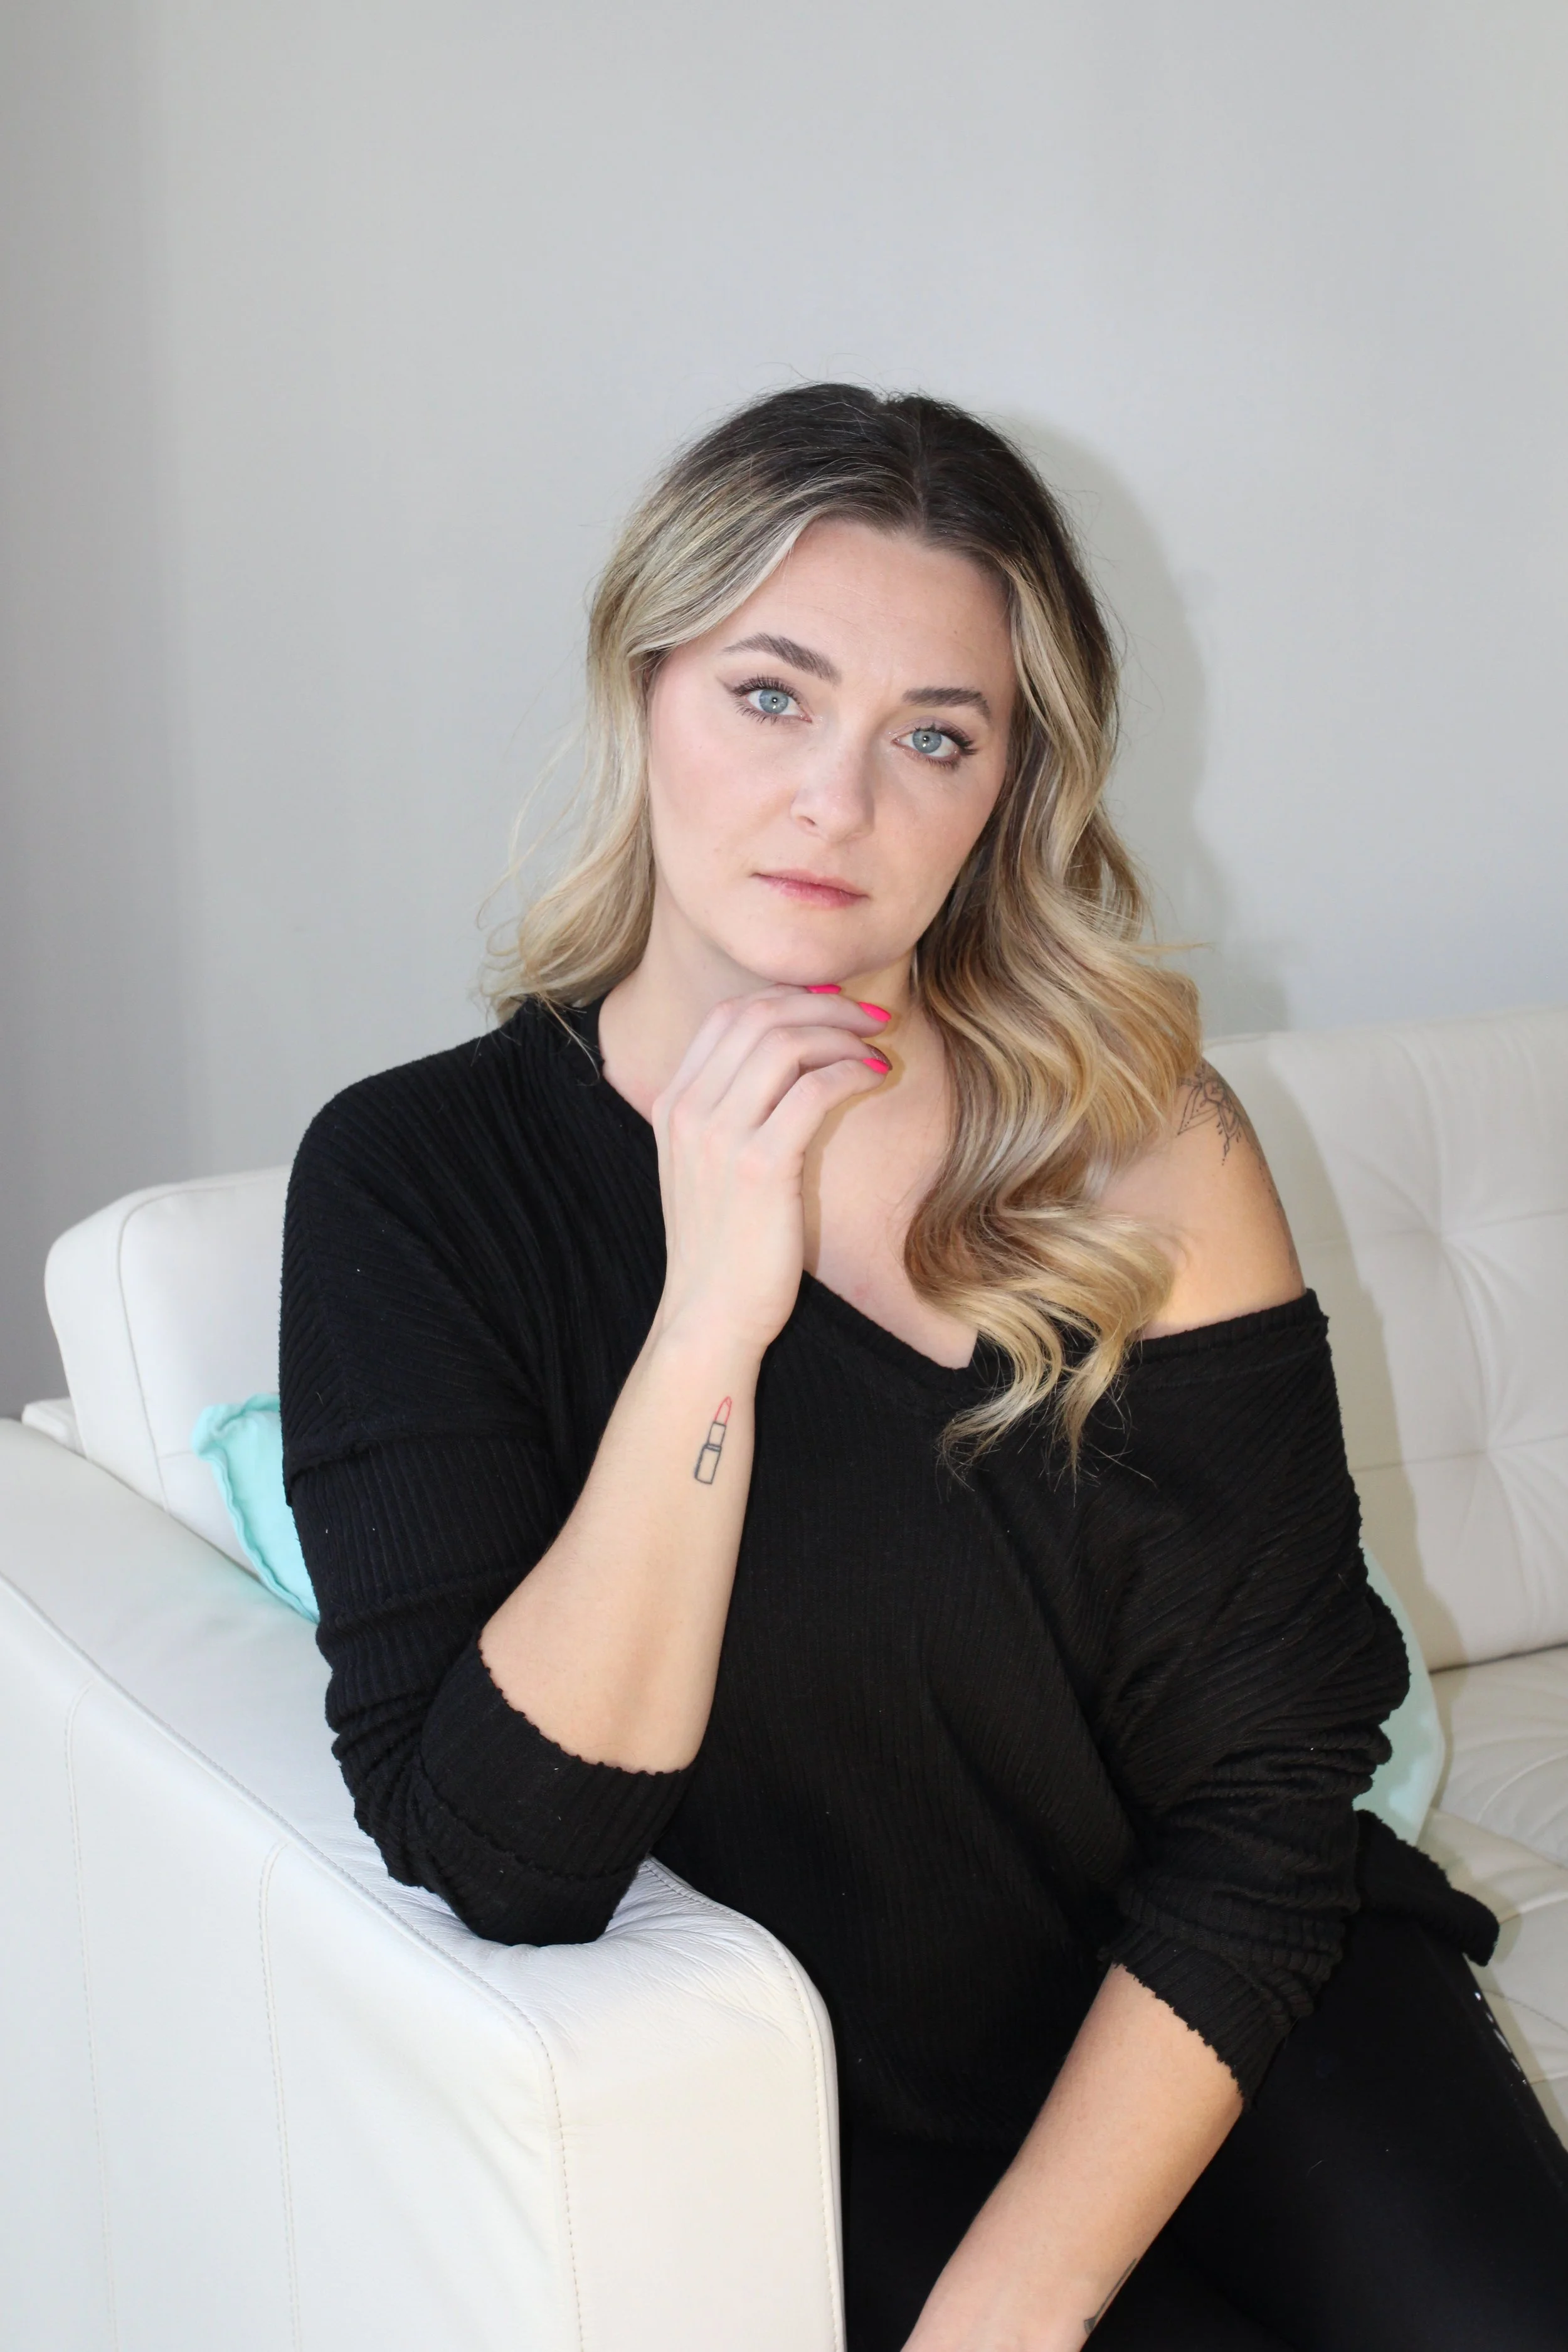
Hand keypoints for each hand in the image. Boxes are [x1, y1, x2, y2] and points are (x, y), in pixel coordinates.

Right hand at [651, 984, 890, 1355]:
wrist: (710, 1314)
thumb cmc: (724, 1244)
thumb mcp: (710, 1166)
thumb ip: (732, 1111)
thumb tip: (792, 1060)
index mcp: (673, 1103)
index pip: (728, 1015)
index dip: (787, 997)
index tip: (834, 1006)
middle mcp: (688, 1110)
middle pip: (758, 1016)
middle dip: (824, 1005)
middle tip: (871, 1017)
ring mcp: (718, 1136)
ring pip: (785, 1042)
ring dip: (842, 1035)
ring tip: (876, 1049)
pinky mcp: (758, 1166)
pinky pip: (812, 1089)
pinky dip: (851, 1071)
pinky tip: (874, 1079)